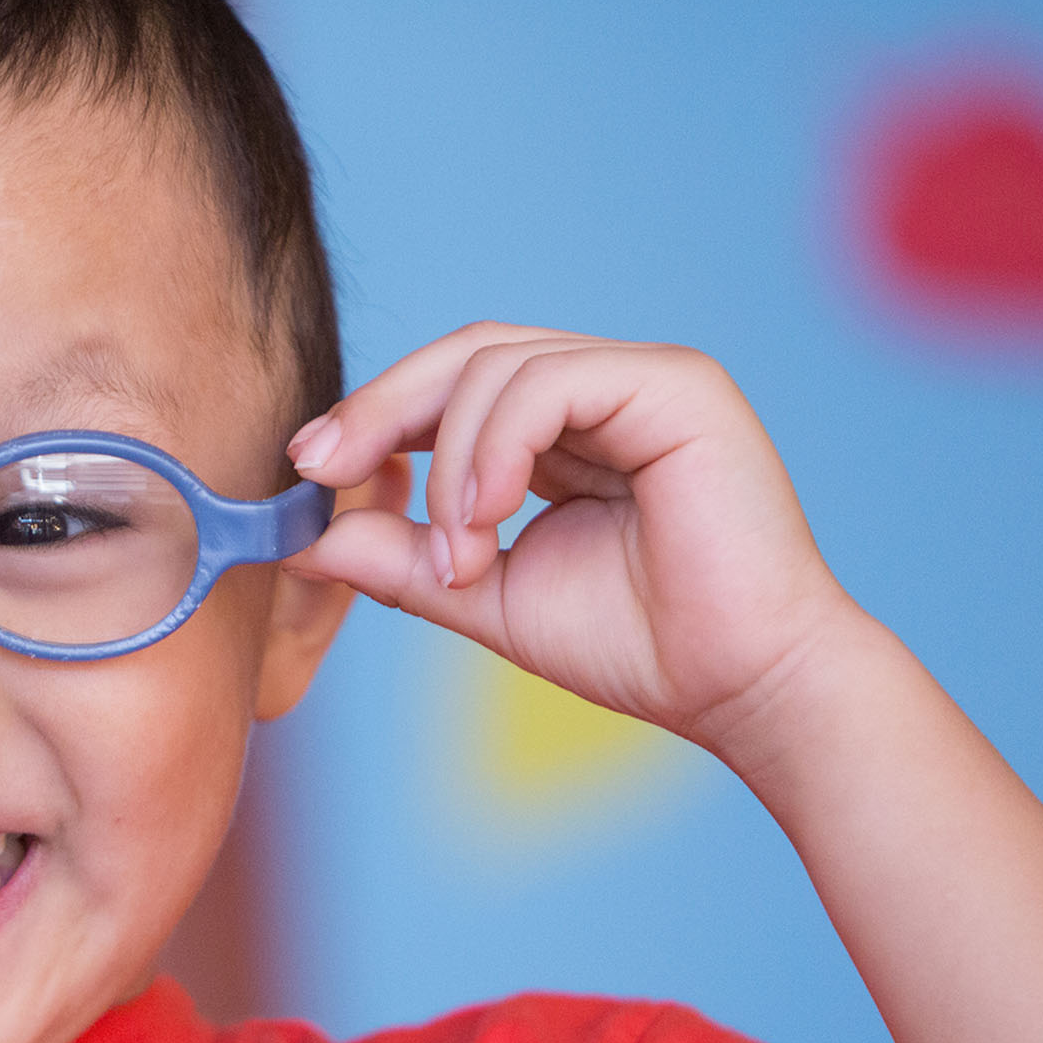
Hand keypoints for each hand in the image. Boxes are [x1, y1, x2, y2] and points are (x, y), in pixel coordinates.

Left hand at [284, 323, 860, 750]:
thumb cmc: (635, 646)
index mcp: (565, 428)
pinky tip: (486, 518)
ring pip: (495, 365)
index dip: (373, 415)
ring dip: (447, 462)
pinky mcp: (677, 384)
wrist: (739, 689)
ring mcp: (643, 377)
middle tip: (321, 468)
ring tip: (456, 555)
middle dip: (378, 408)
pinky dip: (494, 447)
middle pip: (464, 354)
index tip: (308, 467)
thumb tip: (303, 540)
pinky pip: (549, 382)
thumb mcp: (482, 594)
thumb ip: (399, 559)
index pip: (451, 386)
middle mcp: (605, 388)